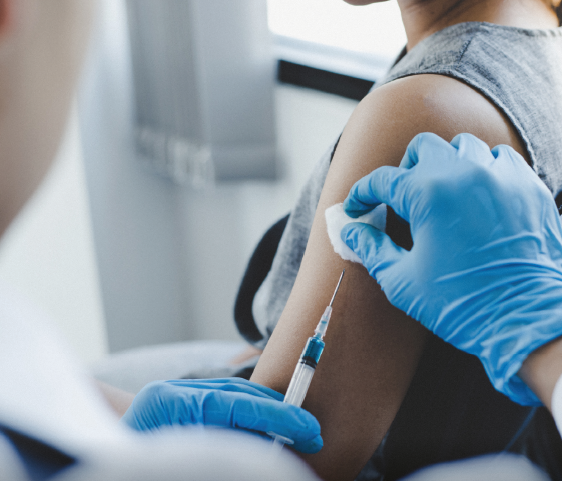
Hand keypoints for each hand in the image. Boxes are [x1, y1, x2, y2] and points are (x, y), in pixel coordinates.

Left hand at [121, 378, 322, 452]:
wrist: (100, 458)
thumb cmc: (137, 463)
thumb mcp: (186, 458)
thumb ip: (226, 447)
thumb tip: (267, 450)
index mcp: (169, 403)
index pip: (234, 403)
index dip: (276, 416)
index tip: (307, 430)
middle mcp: (175, 392)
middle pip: (239, 393)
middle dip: (278, 412)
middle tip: (311, 434)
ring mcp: (178, 394)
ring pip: (235, 395)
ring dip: (268, 413)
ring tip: (296, 433)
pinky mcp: (183, 403)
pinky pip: (224, 403)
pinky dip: (250, 416)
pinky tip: (268, 430)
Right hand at [341, 132, 561, 404]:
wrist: (525, 321)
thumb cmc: (459, 304)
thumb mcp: (401, 280)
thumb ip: (371, 248)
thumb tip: (349, 231)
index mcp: (428, 194)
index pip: (382, 180)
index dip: (361, 194)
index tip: (356, 209)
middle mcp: (464, 174)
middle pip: (422, 147)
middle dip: (403, 170)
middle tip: (399, 199)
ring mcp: (500, 176)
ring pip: (462, 147)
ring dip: (443, 165)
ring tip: (439, 194)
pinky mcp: (528, 187)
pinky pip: (500, 159)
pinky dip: (482, 170)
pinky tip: (476, 195)